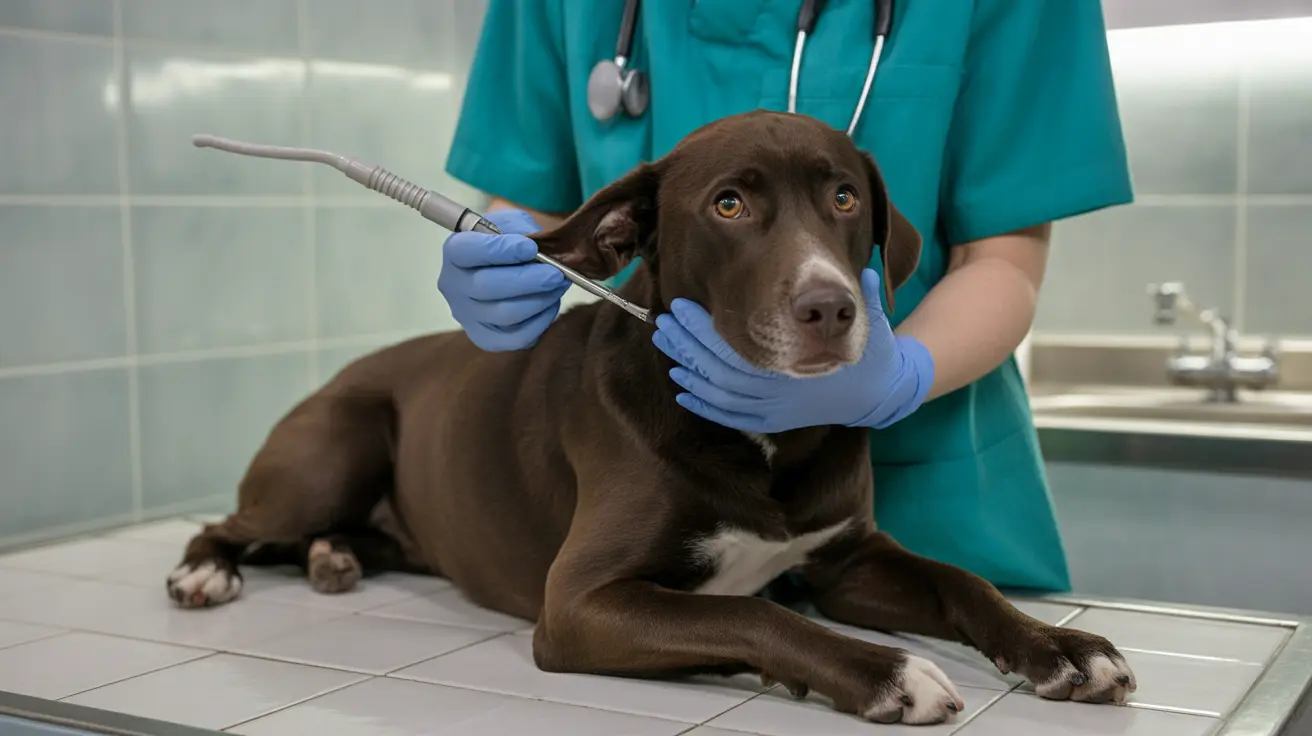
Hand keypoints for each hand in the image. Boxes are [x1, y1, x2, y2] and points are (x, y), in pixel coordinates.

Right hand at [438, 208, 569, 350]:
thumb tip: (539, 248)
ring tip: (558, 286)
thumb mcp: (510, 223)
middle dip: (528, 280)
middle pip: (486, 287)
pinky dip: (539, 322)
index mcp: (454, 252)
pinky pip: (515, 338)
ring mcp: (467, 315)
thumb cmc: (507, 242)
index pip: (467, 251)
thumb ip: (520, 229)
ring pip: (504, 314)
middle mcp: (454, 286)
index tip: (530, 247)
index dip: (500, 250)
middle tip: (556, 274)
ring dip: (539, 300)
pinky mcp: (485, 338)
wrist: (503, 268)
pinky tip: (550, 304)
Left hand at [651, 269, 934, 432]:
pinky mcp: (773, 422)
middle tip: (664, 321)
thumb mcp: (869, 325)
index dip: (704, 328)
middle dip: (687, 345)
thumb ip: (864, 299)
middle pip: (718, 370)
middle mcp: (779, 394)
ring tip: (667, 347)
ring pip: (718, 394)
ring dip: (689, 371)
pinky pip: (729, 416)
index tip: (682, 307)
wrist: (880, 396)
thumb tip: (870, 274)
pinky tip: (682, 389)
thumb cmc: (871, 356)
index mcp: (795, 367)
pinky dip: (703, 404)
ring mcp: (774, 411)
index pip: (736, 347)